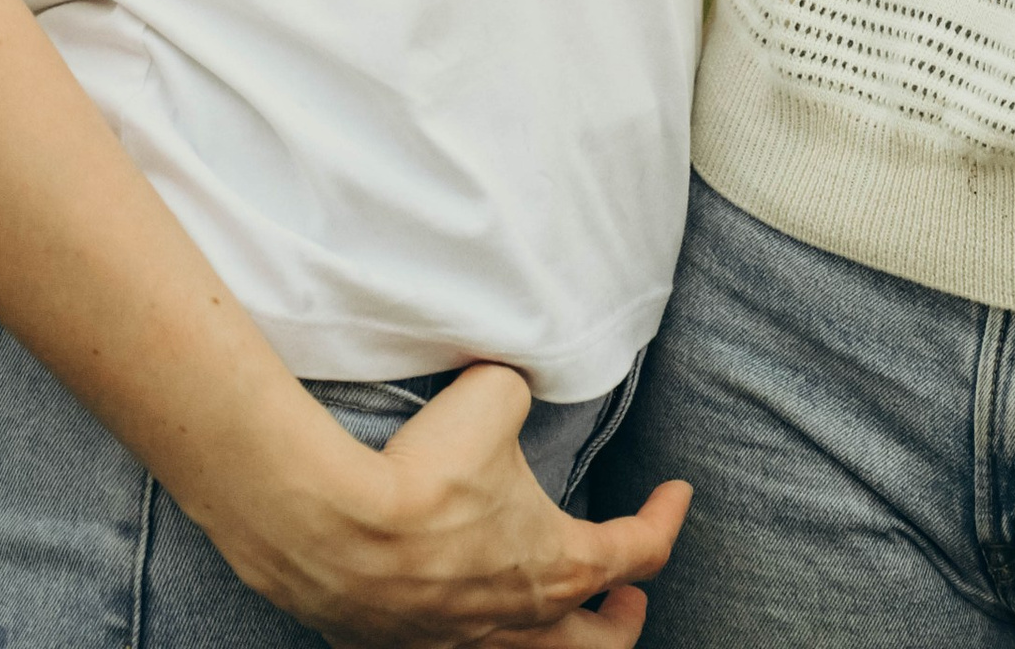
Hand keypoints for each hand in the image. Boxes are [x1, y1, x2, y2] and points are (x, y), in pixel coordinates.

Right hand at [233, 362, 691, 644]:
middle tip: (629, 596)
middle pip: (599, 646)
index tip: (678, 492)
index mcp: (560, 566)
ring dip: (557, 639)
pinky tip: (466, 614)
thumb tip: (509, 391)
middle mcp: (522, 624)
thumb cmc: (428, 473)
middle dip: (622, 620)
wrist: (336, 533)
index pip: (642, 550)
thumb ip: (518, 393)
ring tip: (556, 614)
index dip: (666, 517)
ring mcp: (464, 647)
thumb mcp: (496, 396)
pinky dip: (481, 640)